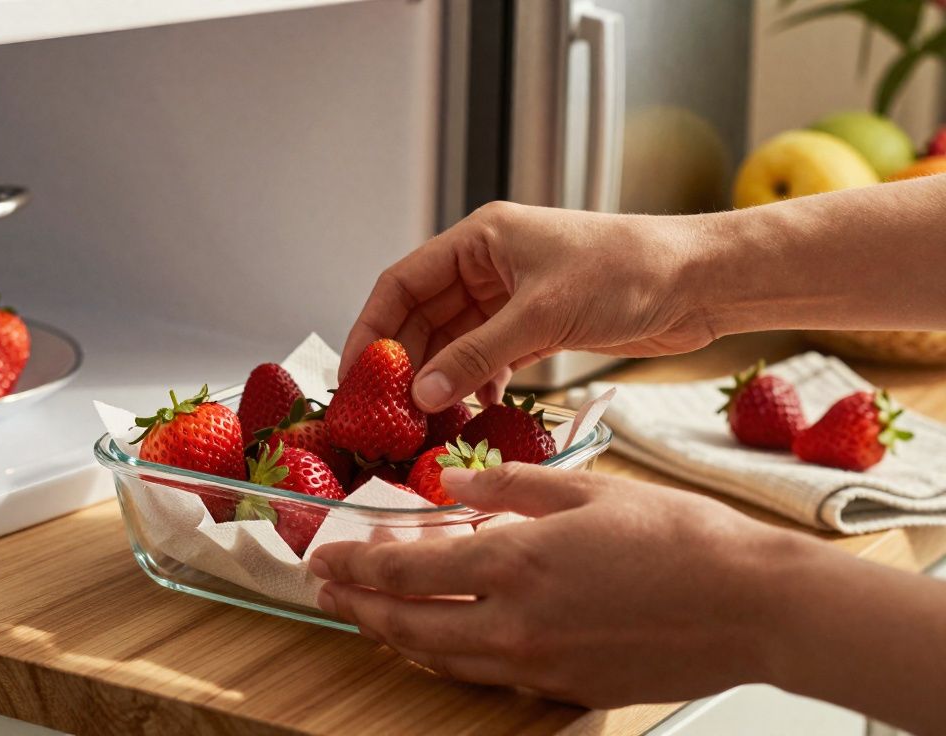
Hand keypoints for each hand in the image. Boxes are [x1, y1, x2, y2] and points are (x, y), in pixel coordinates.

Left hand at [309, 463, 807, 707]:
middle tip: (331, 589)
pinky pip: (489, 676)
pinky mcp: (567, 689)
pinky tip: (448, 638)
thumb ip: (509, 484)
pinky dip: (452, 657)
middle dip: (359, 607)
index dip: (357, 564)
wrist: (754, 606)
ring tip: (373, 615)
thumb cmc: (683, 540)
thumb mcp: (587, 489)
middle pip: (408, 626)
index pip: (406, 570)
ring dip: (397, 637)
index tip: (328, 555)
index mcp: (516, 563)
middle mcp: (515, 623)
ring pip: (442, 661)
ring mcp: (540, 665)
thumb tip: (455, 480)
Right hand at [341, 202, 714, 410]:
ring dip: (440, 382)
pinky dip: (477, 386)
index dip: (371, 327)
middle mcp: (488, 267)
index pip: (402, 283)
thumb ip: (478, 354)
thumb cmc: (628, 271)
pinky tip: (474, 412)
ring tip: (426, 424)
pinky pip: (488, 360)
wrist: (699, 282)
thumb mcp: (542, 313)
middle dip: (404, 364)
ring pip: (454, 344)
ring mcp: (511, 299)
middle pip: (423, 319)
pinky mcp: (537, 328)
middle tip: (387, 412)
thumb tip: (423, 393)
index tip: (353, 374)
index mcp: (480, 241)